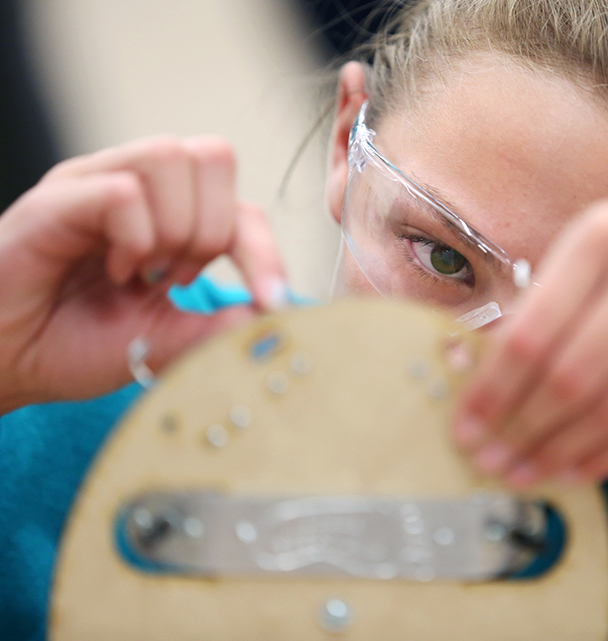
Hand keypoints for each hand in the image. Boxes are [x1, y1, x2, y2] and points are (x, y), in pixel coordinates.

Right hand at [0, 136, 287, 412]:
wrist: (5, 363)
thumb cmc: (75, 344)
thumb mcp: (167, 342)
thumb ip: (222, 327)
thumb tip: (280, 314)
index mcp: (169, 216)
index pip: (242, 205)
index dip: (265, 251)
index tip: (270, 300)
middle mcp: (137, 189)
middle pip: (215, 156)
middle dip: (215, 230)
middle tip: (180, 276)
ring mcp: (96, 186)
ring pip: (172, 156)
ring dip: (175, 227)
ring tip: (145, 272)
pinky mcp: (58, 198)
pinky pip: (124, 190)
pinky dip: (134, 237)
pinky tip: (115, 270)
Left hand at [454, 200, 607, 485]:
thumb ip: (552, 300)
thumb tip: (475, 367)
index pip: (531, 329)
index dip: (491, 389)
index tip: (464, 426)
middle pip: (568, 376)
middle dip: (518, 429)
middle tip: (486, 460)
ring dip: (556, 452)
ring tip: (522, 472)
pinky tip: (575, 471)